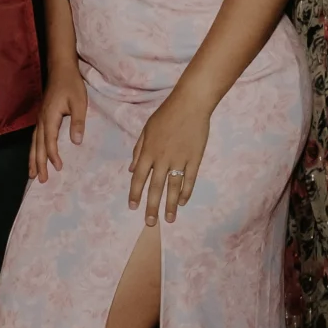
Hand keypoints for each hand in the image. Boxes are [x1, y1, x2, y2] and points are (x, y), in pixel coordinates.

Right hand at [30, 62, 87, 181]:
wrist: (61, 69)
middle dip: (38, 163)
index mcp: (50, 117)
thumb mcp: (79, 102)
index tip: (58, 167)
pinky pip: (35, 137)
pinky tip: (35, 155)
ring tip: (32, 174)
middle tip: (39, 180)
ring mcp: (40, 118)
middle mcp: (42, 120)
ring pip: (33, 142)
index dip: (52, 155)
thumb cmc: (72, 85)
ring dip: (32, 159)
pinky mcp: (42, 116)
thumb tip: (76, 142)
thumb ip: (78, 122)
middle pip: (37, 145)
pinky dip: (34, 149)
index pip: (49, 141)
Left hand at [127, 91, 210, 224]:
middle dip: (151, 207)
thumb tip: (132, 170)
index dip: (135, 193)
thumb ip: (139, 150)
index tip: (132, 207)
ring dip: (170, 205)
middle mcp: (162, 158)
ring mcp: (180, 159)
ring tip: (168, 220)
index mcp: (148, 152)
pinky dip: (186, 192)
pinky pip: (190, 179)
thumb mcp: (146, 130)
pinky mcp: (195, 158)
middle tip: (150, 223)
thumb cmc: (166, 114)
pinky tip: (182, 202)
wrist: (190, 104)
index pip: (139, 178)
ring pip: (173, 187)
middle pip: (155, 187)